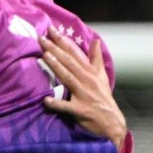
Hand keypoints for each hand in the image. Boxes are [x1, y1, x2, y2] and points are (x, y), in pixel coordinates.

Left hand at [39, 29, 126, 148]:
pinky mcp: (80, 110)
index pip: (74, 53)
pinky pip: (66, 106)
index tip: (51, 30)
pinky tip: (46, 100)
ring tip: (44, 56)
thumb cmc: (104, 98)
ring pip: (67, 77)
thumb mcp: (102, 76)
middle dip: (55, 49)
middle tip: (41, 38)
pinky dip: (56, 104)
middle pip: (68, 62)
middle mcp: (86, 80)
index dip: (63, 41)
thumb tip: (95, 40)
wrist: (112, 122)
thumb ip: (96, 58)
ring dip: (56, 67)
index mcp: (90, 71)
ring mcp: (83, 94)